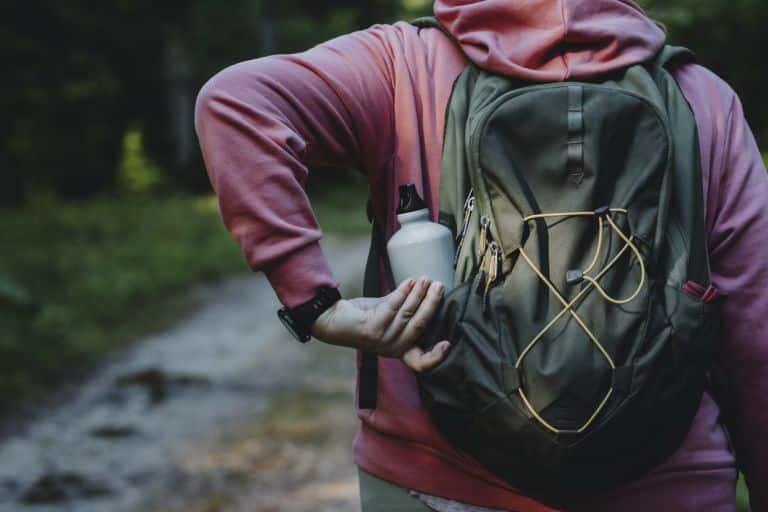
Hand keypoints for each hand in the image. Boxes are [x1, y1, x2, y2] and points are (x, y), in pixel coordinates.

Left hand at [310, 276, 451, 372]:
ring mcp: (380, 341)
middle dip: (431, 304)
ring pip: (407, 314)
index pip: (420, 363)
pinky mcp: (370, 330)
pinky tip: (410, 281)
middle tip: (439, 286)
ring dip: (418, 294)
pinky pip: (392, 307)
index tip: (448, 344)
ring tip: (426, 279)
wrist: (331, 319)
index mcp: (400, 350)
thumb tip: (425, 288)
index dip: (435, 357)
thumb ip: (405, 307)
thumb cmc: (363, 316)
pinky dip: (403, 292)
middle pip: (419, 327)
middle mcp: (392, 349)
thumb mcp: (387, 314)